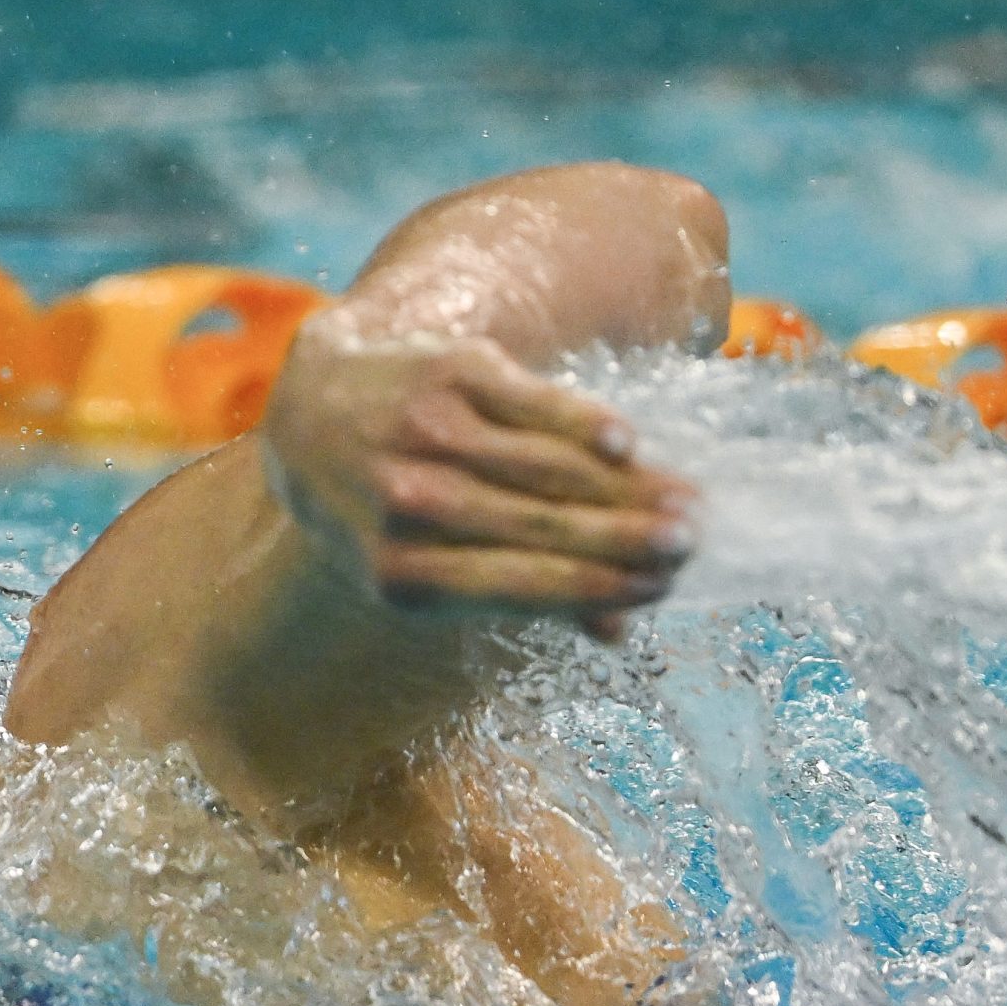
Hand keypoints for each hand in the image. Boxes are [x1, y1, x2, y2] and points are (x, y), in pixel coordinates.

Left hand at [259, 317, 698, 641]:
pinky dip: (584, 424)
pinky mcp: (447, 371)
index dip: (603, 585)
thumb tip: (619, 633)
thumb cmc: (386, 509)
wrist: (312, 411)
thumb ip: (519, 595)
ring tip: (686, 499)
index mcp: (403, 575)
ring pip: (549, 467)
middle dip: (630, 536)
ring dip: (628, 487)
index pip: (526, 584)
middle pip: (547, 525)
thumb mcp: (426, 567)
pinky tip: (627, 444)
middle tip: (694, 541)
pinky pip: (534, 403)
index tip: (667, 585)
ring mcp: (426, 433)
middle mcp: (410, 504)